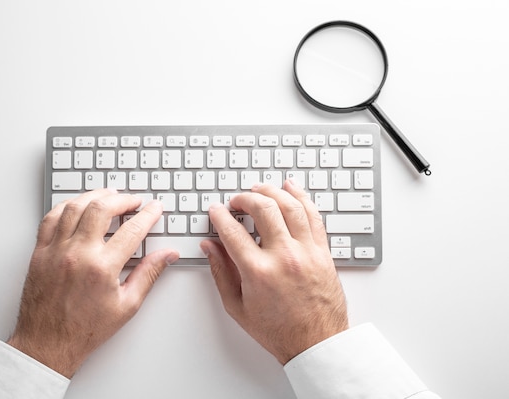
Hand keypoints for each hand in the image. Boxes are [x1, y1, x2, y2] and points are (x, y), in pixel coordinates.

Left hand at [8, 190, 178, 377]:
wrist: (48, 343)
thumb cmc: (85, 329)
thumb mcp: (127, 305)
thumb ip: (149, 274)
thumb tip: (167, 255)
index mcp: (102, 268)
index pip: (132, 230)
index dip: (148, 215)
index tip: (154, 208)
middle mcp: (77, 254)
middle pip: (102, 208)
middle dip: (123, 199)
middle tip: (134, 200)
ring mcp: (55, 251)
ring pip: (75, 207)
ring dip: (95, 196)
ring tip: (109, 196)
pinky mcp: (40, 252)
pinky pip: (51, 218)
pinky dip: (66, 206)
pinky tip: (78, 206)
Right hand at [201, 180, 347, 364]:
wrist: (316, 343)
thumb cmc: (278, 330)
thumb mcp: (237, 306)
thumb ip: (221, 272)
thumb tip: (209, 247)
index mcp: (258, 272)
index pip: (232, 231)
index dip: (219, 216)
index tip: (216, 211)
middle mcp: (284, 257)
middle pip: (263, 209)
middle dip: (245, 198)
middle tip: (236, 201)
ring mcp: (307, 252)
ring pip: (290, 205)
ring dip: (272, 191)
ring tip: (260, 188)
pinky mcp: (323, 252)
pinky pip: (313, 215)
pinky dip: (301, 197)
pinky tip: (291, 188)